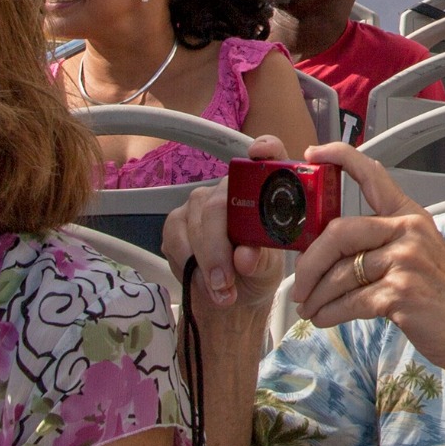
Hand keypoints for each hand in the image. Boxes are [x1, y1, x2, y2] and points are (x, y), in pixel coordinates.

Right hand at [160, 137, 291, 318]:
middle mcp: (230, 189)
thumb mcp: (268, 271)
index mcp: (263, 193)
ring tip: (220, 292)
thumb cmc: (256, 273)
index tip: (259, 153)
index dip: (266, 149)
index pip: (269, 157)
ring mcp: (201, 203)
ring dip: (204, 264)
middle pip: (218, 204)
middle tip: (225, 281)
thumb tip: (245, 256)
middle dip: (218, 248)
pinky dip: (187, 265)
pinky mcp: (176, 221)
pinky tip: (202, 282)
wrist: (230, 296)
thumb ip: (259, 261)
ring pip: (194, 224)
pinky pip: (175, 239)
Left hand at [282, 145, 444, 398]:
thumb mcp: (418, 256)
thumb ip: (381, 244)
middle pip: (339, 232)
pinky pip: (349, 301)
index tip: (314, 153)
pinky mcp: (400, 292)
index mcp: (410, 217)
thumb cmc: (442, 298)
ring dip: (317, 297)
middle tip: (298, 287)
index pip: (373, 175)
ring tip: (310, 310)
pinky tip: (325, 319)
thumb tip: (328, 251)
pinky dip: (330, 313)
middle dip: (309, 264)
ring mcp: (406, 260)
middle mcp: (408, 231)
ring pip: (340, 273)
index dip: (341, 158)